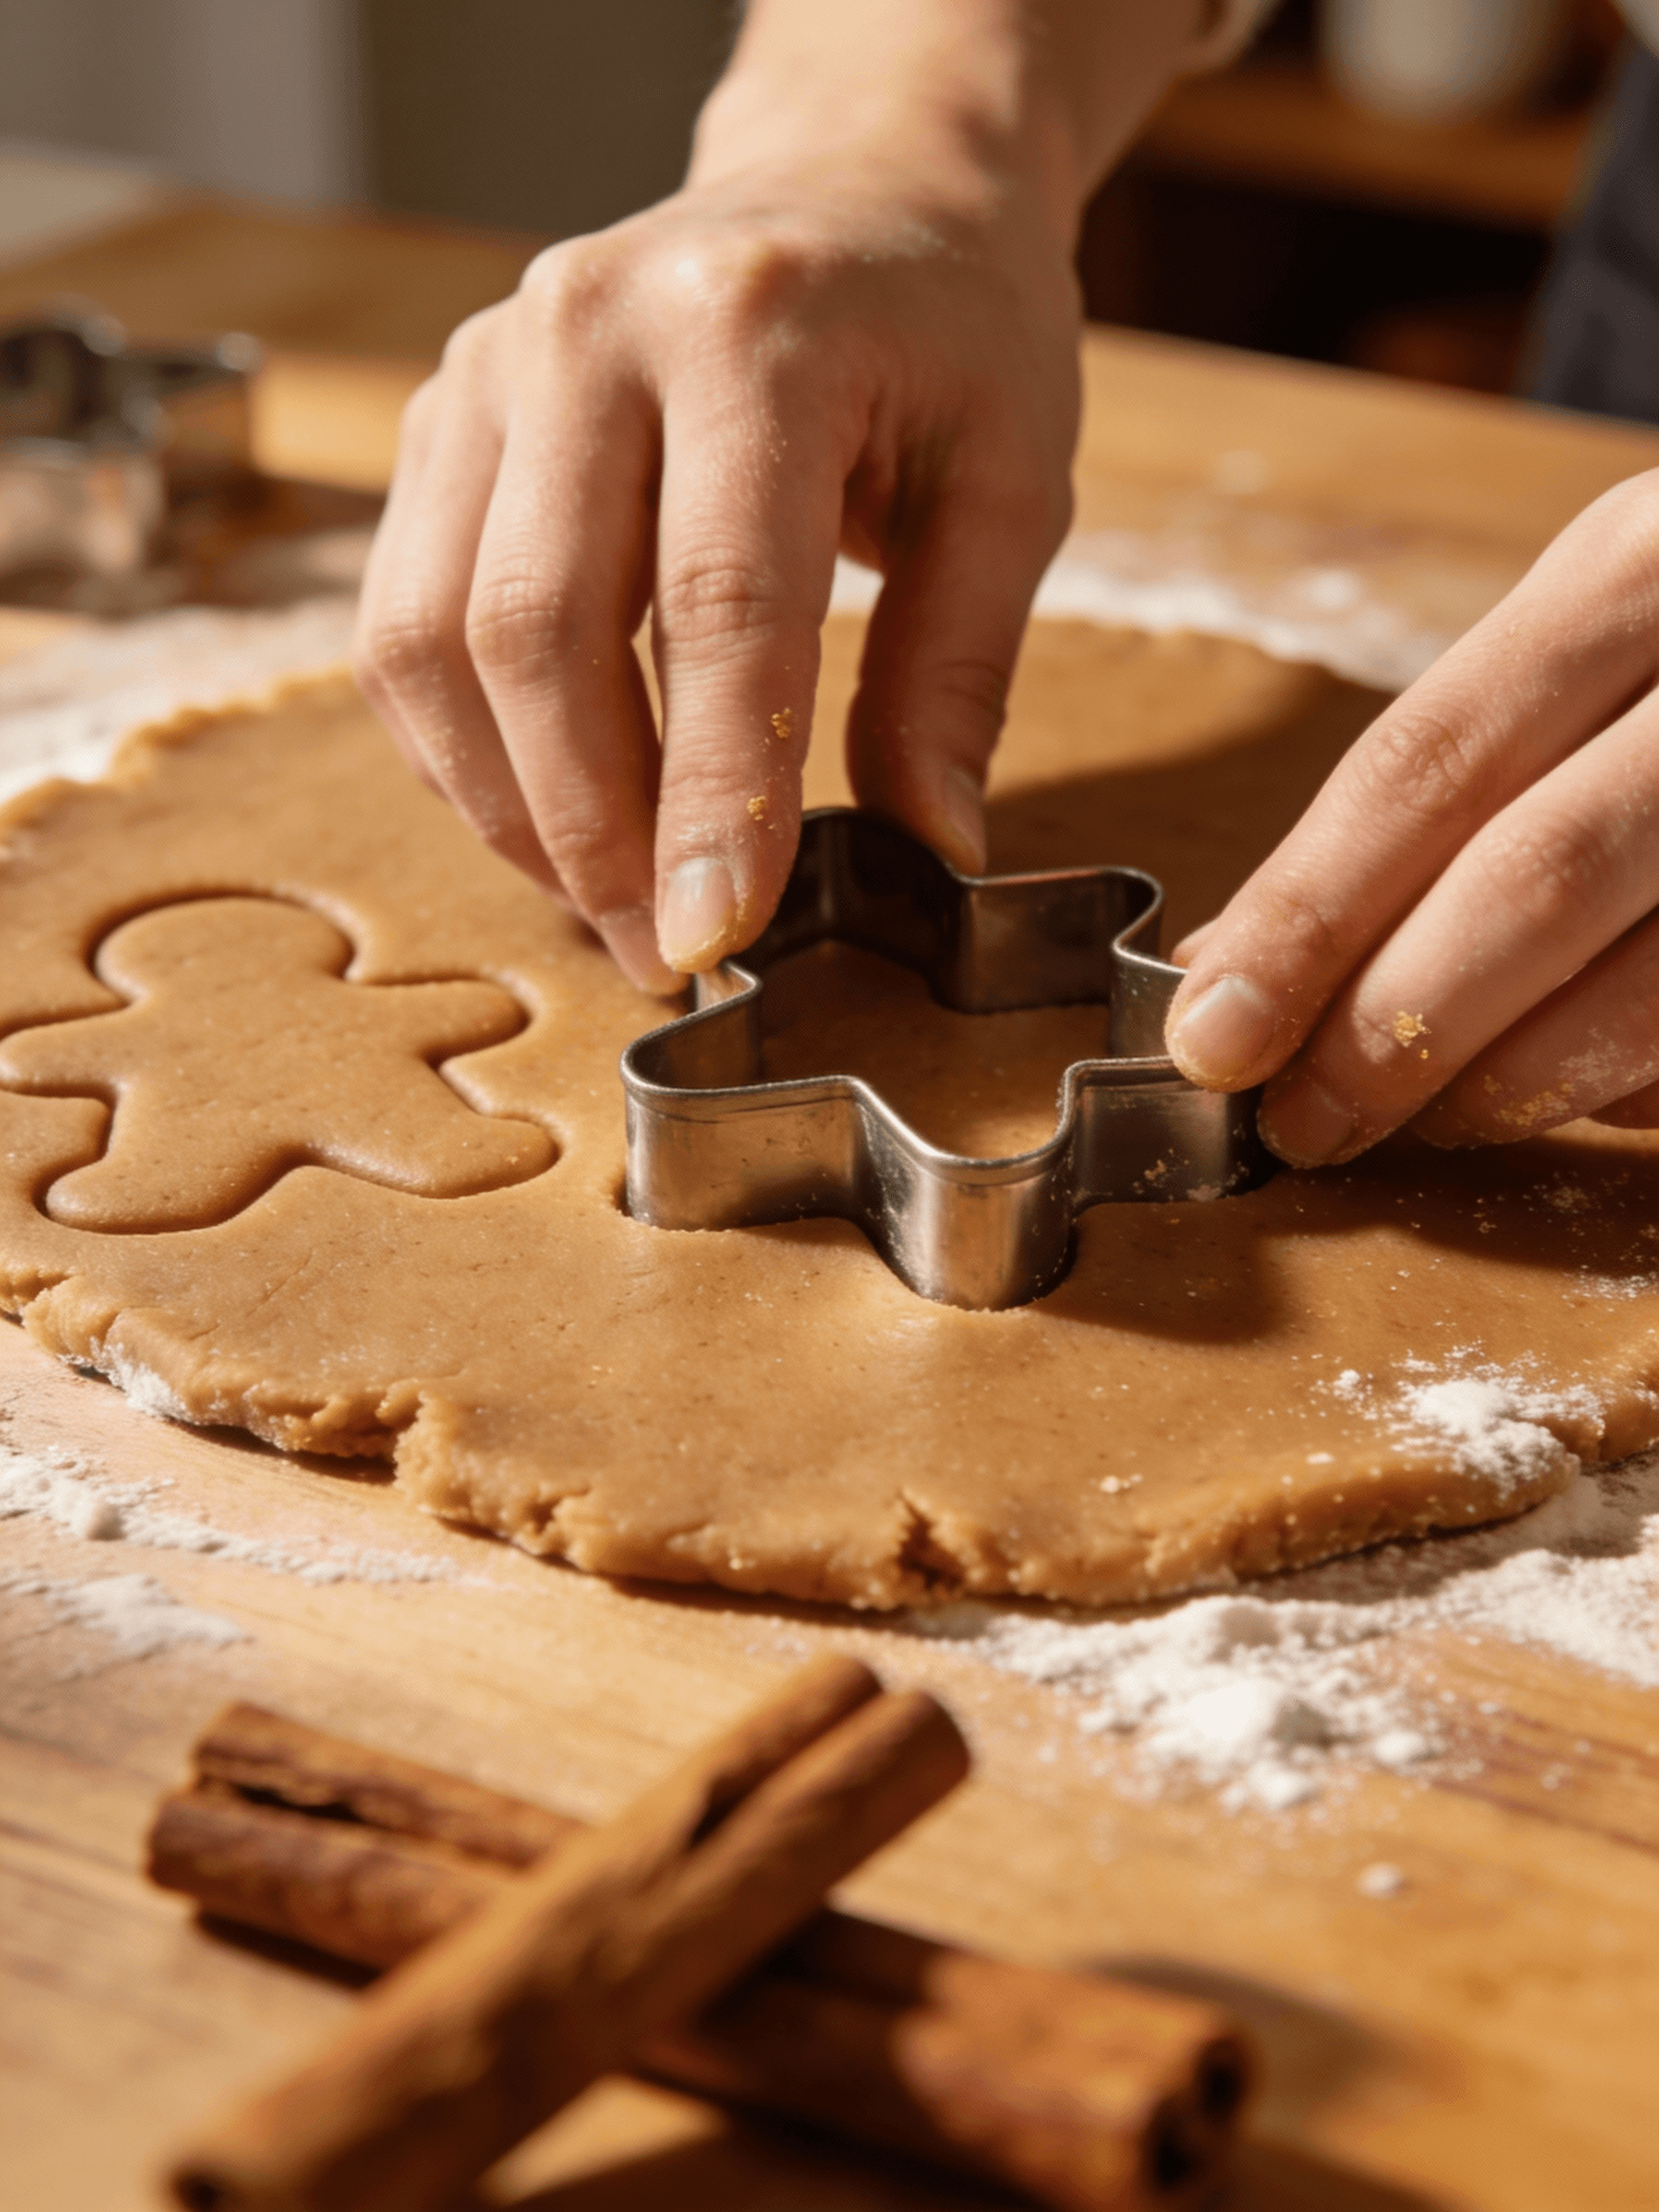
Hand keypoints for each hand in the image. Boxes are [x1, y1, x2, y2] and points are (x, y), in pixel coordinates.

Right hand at [353, 0, 1202, 992]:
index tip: (719, 933)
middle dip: (595, 829)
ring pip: (433, 641)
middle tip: (666, 948)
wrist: (849, 184)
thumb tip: (929, 853)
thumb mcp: (1010, 483)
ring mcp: (488, 369)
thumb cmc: (945, 331)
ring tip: (610, 900)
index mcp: (755, 329)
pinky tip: (546, 813)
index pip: (716, 601)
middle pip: (537, 633)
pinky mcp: (440, 422)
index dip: (713, 790)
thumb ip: (957, 672)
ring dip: (512, 809)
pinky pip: (401, 625)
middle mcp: (589, 329)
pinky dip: (461, 752)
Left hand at [1163, 470, 1658, 1159]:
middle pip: (1531, 878)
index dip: (1304, 919)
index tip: (1212, 1035)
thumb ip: (1440, 783)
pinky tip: (1583, 1093)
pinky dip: (1635, 1090)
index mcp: (1639, 564)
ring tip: (1426, 1121)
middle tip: (1305, 1122)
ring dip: (1508, 1085)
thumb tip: (1239, 962)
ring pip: (1647, 988)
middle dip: (1392, 1030)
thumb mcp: (1589, 640)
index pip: (1423, 765)